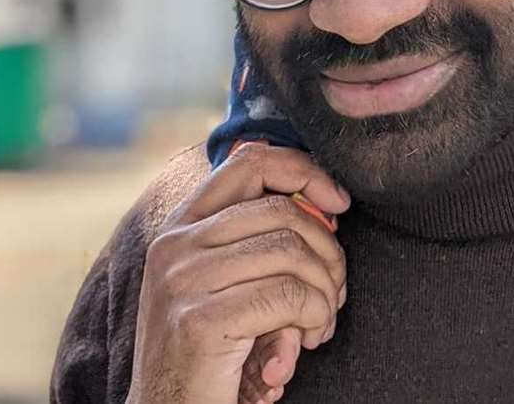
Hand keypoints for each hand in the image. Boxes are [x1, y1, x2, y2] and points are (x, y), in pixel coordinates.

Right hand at [124, 143, 348, 403]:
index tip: (337, 202)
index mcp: (180, 226)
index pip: (249, 161)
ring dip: (324, 290)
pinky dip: (315, 316)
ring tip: (319, 321)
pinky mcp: (199, 321)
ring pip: (291, 252)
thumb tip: (326, 203)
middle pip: (282, 210)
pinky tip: (308, 339)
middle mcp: (175, 244)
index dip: (303, 170)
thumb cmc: (208, 354)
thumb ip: (254, 238)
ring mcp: (183, 280)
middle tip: (335, 288)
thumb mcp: (222, 282)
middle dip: (327, 248)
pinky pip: (288, 297)